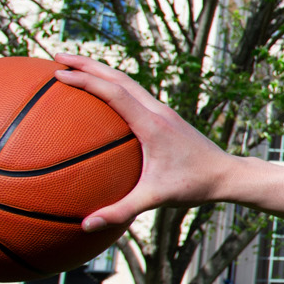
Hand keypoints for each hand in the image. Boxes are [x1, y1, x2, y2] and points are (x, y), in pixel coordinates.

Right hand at [51, 53, 241, 229]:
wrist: (227, 174)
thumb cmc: (194, 186)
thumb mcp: (156, 200)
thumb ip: (121, 211)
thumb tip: (86, 226)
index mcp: (152, 125)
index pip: (115, 94)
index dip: (86, 81)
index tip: (59, 74)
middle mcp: (157, 112)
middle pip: (118, 78)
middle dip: (87, 64)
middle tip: (56, 57)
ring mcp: (163, 111)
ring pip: (127, 82)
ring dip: (100, 71)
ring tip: (72, 67)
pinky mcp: (166, 117)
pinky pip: (134, 94)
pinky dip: (113, 87)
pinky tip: (99, 96)